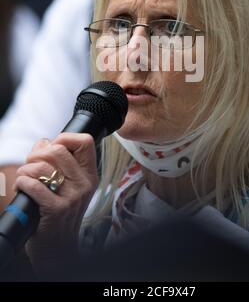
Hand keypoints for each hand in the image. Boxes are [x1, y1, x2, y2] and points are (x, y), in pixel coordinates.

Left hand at [15, 133, 98, 274]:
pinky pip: (34, 185)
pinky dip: (22, 183)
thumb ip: (59, 162)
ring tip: (24, 179)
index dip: (65, 137)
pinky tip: (22, 188)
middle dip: (36, 154)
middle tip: (31, 166)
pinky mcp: (57, 209)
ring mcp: (72, 197)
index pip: (85, 141)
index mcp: (89, 175)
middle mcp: (85, 184)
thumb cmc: (60, 214)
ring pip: (42, 167)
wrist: (59, 248)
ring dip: (25, 170)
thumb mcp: (68, 186)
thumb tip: (44, 142)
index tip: (52, 147)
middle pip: (58, 150)